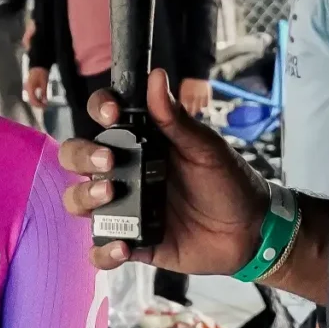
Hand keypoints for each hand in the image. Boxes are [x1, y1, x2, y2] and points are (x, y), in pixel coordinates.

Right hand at [24, 65, 50, 109]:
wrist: (38, 65)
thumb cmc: (41, 72)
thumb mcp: (44, 83)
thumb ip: (44, 93)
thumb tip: (45, 101)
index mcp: (30, 88)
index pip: (33, 100)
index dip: (39, 105)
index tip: (45, 106)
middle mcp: (27, 89)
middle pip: (31, 101)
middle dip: (38, 104)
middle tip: (45, 106)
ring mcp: (27, 88)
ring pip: (30, 98)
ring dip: (36, 102)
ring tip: (43, 103)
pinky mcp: (28, 87)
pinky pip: (31, 95)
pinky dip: (35, 98)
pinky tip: (40, 99)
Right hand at [59, 67, 267, 274]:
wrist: (251, 231)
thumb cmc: (229, 182)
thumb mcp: (205, 148)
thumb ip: (176, 119)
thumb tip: (157, 77)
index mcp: (141, 143)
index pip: (104, 117)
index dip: (99, 109)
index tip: (111, 113)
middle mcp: (126, 172)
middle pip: (77, 157)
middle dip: (82, 155)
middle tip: (107, 160)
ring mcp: (125, 208)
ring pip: (79, 201)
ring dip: (84, 197)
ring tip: (110, 195)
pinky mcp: (133, 241)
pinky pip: (101, 248)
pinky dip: (103, 250)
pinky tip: (123, 246)